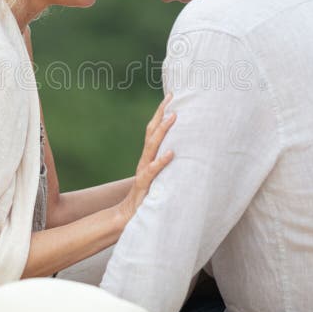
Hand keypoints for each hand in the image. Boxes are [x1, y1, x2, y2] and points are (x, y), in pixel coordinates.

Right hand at [117, 94, 175, 225]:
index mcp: (148, 156)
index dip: (160, 112)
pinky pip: (153, 171)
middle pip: (151, 132)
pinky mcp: (144, 184)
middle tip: (172, 98)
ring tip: (174, 117)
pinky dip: (161, 161)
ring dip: (163, 130)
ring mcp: (143, 171)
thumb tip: (183, 151)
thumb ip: (165, 163)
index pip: (153, 129)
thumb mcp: (158, 176)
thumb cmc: (148, 195)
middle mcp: (145, 160)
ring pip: (152, 146)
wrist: (129, 215)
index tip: (170, 96)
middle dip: (161, 113)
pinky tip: (171, 153)